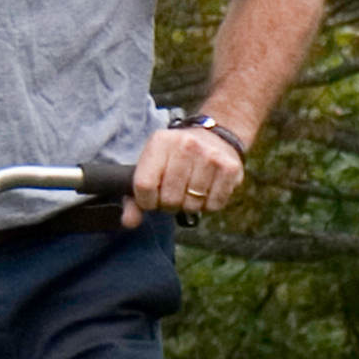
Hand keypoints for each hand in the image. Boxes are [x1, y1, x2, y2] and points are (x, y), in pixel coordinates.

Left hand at [127, 122, 246, 224]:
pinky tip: (206, 190)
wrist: (216, 135)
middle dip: (169, 204)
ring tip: (190, 190)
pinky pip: (213, 206)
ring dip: (189, 205)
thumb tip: (129, 222)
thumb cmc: (177, 157)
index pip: (144, 186)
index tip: (153, 198)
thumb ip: (135, 197)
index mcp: (160, 141)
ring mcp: (210, 156)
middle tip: (175, 193)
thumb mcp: (151, 166)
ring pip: (191, 205)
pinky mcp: (230, 169)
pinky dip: (208, 205)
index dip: (147, 201)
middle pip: (169, 199)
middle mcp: (186, 145)